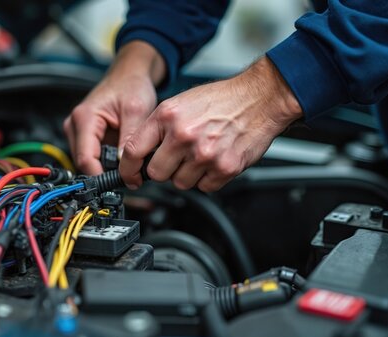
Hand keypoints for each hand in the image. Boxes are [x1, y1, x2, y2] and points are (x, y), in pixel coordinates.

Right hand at [64, 41, 164, 174]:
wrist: (130, 74)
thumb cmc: (131, 85)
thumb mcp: (136, 111)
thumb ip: (130, 139)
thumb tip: (127, 167)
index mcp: (84, 117)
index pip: (85, 159)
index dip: (100, 176)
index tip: (119, 183)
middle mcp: (75, 124)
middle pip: (84, 162)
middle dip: (105, 172)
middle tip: (129, 175)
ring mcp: (78, 131)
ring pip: (88, 161)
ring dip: (107, 166)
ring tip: (128, 163)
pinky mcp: (86, 135)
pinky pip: (93, 156)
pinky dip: (108, 160)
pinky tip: (122, 156)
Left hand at [119, 57, 302, 191]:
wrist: (259, 98)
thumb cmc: (220, 100)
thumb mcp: (179, 104)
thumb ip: (157, 128)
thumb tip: (138, 152)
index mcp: (167, 116)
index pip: (134, 151)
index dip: (128, 169)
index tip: (130, 175)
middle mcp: (183, 135)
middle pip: (156, 173)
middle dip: (164, 169)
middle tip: (176, 158)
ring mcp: (204, 154)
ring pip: (180, 183)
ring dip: (187, 174)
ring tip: (199, 154)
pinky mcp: (224, 167)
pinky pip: (204, 187)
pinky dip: (207, 178)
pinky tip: (213, 160)